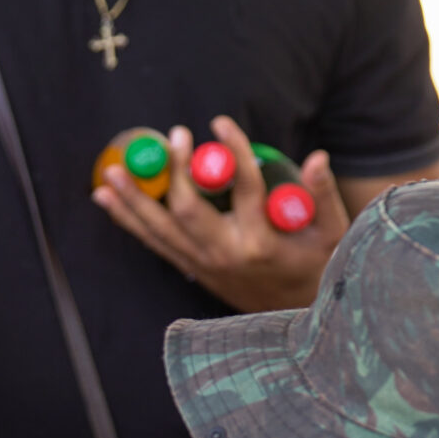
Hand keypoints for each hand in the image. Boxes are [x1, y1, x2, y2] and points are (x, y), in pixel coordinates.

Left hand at [94, 116, 348, 313]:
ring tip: (110, 171)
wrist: (296, 316)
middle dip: (175, 172)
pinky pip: (153, 243)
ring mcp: (202, 264)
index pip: (243, 188)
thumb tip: (319, 157)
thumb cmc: (318, 267)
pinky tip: (106, 199)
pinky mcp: (190, 269)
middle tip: (172, 136)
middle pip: (188, 210)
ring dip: (133, 200)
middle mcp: (225, 255)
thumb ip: (322, 196)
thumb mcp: (331, 235)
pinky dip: (129, 220)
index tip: (220, 122)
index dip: (232, 152)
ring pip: (159, 230)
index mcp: (260, 242)